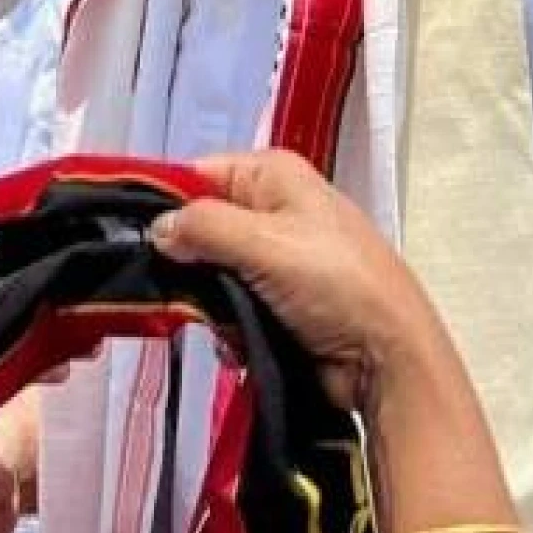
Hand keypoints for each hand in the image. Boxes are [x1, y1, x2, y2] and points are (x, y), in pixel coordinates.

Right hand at [149, 150, 432, 411]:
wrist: (390, 359)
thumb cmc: (336, 285)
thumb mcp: (265, 244)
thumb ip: (202, 227)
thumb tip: (156, 229)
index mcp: (275, 175)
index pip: (196, 173)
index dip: (166, 203)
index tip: (141, 239)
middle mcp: (275, 207)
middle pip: (200, 225)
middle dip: (190, 263)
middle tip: (185, 291)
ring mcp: (279, 256)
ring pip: (210, 271)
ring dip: (209, 302)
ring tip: (223, 323)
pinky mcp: (281, 300)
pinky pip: (231, 303)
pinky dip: (229, 325)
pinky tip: (240, 343)